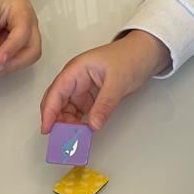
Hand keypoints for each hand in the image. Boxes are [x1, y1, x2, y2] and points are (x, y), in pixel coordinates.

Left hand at [0, 0, 40, 79]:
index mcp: (23, 13)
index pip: (22, 35)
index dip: (10, 50)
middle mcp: (30, 26)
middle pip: (31, 53)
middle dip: (10, 66)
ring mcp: (26, 34)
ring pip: (24, 58)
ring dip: (5, 69)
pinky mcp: (17, 41)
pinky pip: (14, 57)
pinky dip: (1, 65)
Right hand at [40, 30, 167, 132]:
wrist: (146, 54)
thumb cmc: (131, 57)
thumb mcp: (118, 81)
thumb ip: (105, 104)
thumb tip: (93, 124)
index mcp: (76, 70)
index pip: (56, 92)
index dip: (49, 111)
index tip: (47, 129)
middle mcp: (75, 80)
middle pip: (57, 102)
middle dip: (56, 121)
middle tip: (61, 139)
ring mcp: (82, 89)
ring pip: (67, 111)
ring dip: (68, 125)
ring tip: (73, 138)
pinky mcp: (91, 98)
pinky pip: (79, 114)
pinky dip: (79, 124)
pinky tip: (82, 133)